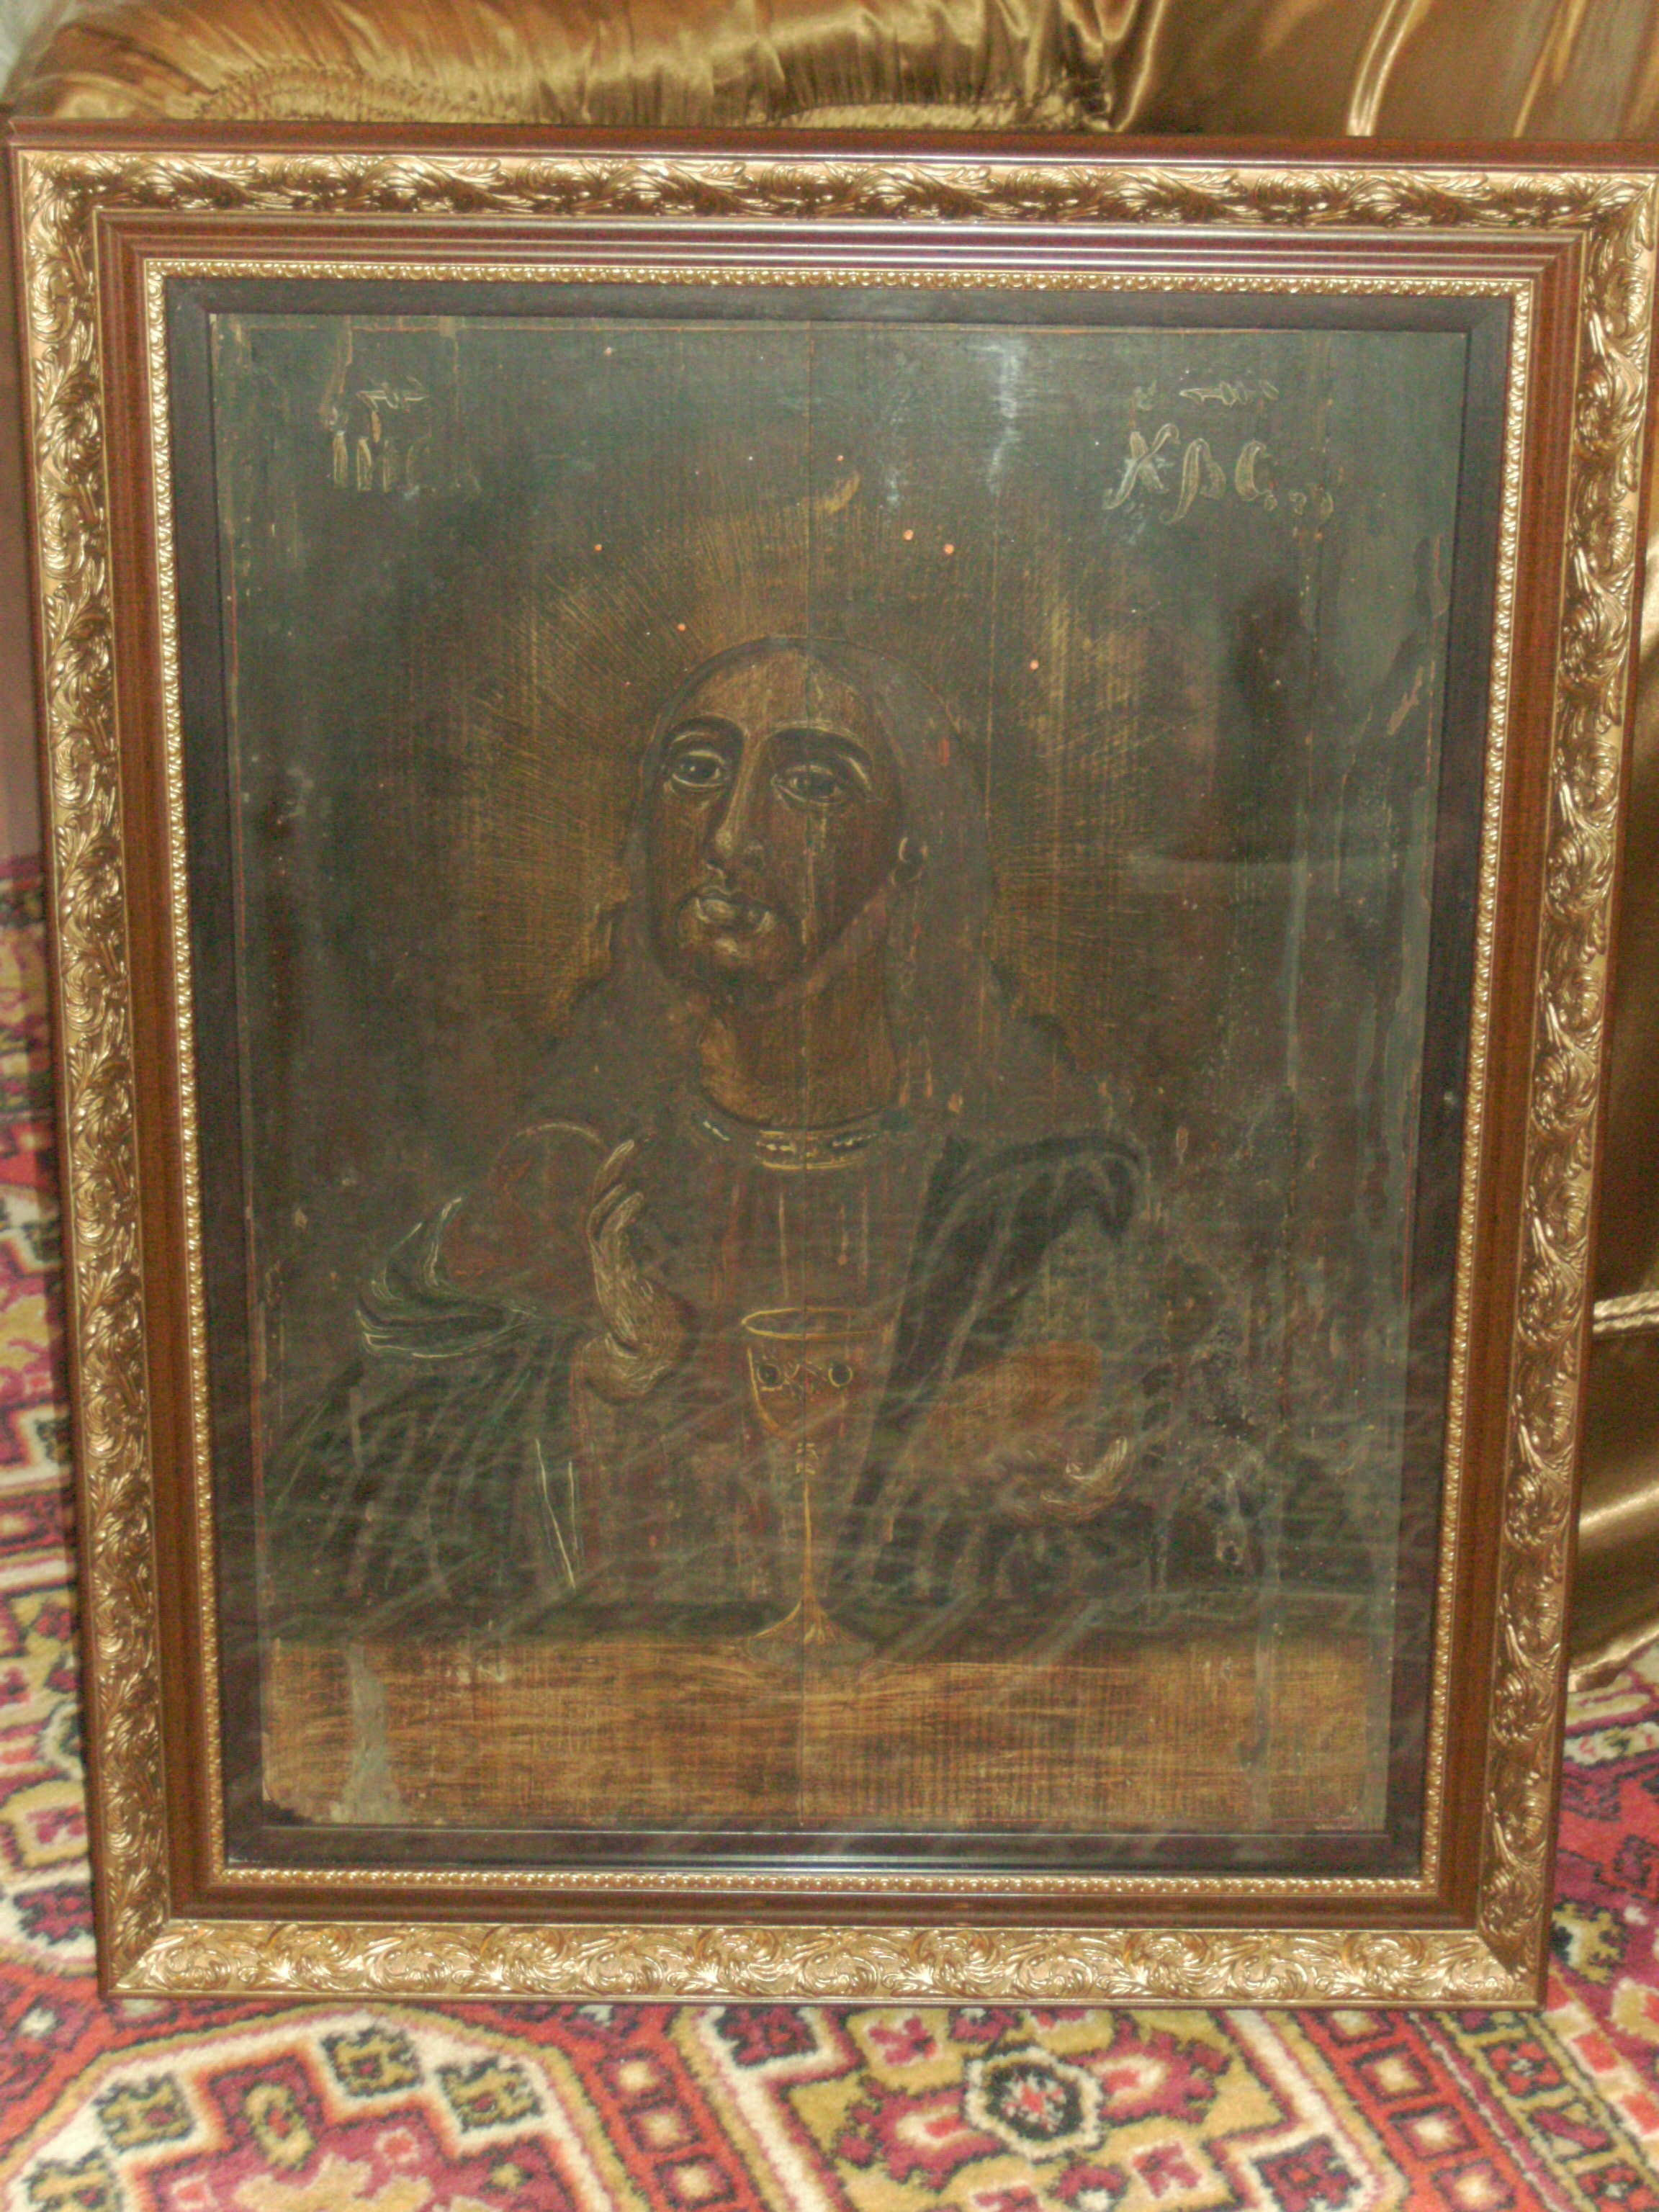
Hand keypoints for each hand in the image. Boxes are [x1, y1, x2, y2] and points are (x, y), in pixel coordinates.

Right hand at [576, 1140, 688, 1401]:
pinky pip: (610, 1240)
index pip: (605, 1212)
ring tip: (630, 1158)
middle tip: (629, 1144)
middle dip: (608, 1173)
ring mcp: (606, 1270)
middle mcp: (604, 1261)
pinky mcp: (613, 1280)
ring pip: (595, 1217)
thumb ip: (679, 1277)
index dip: (613, 1184)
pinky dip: (621, 1215)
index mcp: (613, 1261)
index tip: (631, 1158)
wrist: (645, 1369)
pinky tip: (640, 1197)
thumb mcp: (671, 1294)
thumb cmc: (661, 1337)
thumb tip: (715, 1266)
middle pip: (595, 1206)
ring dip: (609, 1185)